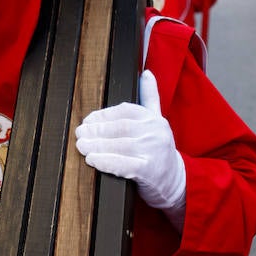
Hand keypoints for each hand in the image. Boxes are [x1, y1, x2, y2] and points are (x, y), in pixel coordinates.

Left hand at [75, 70, 185, 210]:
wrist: (176, 181)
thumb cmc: (160, 150)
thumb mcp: (157, 121)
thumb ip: (150, 98)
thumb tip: (147, 73)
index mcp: (153, 119)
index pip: (125, 111)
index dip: (103, 115)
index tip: (87, 120)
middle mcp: (155, 132)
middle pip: (120, 128)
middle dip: (97, 130)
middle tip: (79, 133)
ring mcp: (154, 151)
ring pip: (120, 145)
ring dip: (97, 145)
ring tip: (81, 146)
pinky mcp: (150, 171)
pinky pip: (123, 164)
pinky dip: (106, 162)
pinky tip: (92, 160)